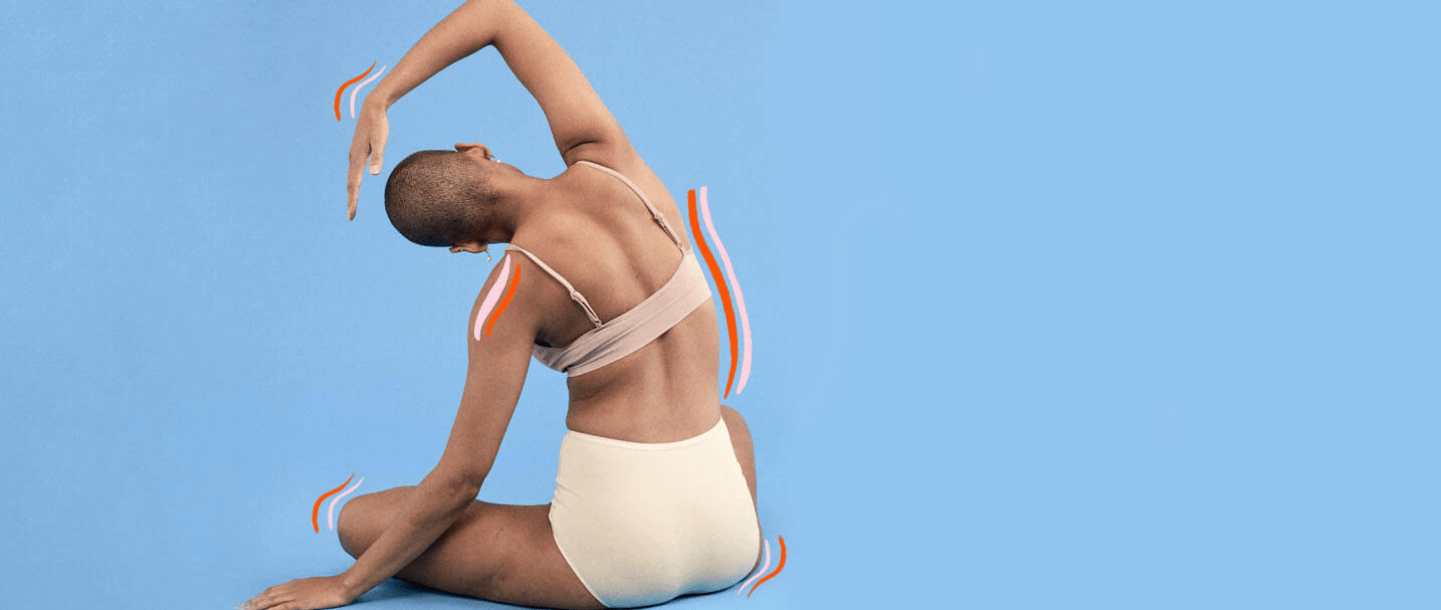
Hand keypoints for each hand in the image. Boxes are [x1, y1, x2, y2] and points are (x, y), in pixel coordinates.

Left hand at [240, 575, 353, 609]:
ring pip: (271, 601)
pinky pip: (282, 608)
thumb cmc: (333, 587)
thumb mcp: (315, 587)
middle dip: (253, 602)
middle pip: (267, 596)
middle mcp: (292, 588)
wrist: (344, 585)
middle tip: (240, 607)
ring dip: (257, 607)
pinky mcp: (301, 603)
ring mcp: (296, 595)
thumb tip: (296, 597)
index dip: (259, 596)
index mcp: (295, 584)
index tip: (249, 602)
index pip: (272, 590)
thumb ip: (303, 591)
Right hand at [346, 102, 389, 220]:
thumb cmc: (379, 125)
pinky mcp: (357, 151)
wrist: (372, 109)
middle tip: (351, 216)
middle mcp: (352, 158)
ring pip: (352, 177)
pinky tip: (356, 185)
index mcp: (357, 158)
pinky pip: (354, 171)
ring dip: (352, 192)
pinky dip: (354, 182)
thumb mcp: (381, 141)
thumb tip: (374, 174)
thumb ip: (378, 157)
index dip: (353, 201)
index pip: (354, 185)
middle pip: (351, 184)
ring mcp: (354, 155)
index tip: (351, 215)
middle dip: (351, 200)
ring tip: (353, 204)